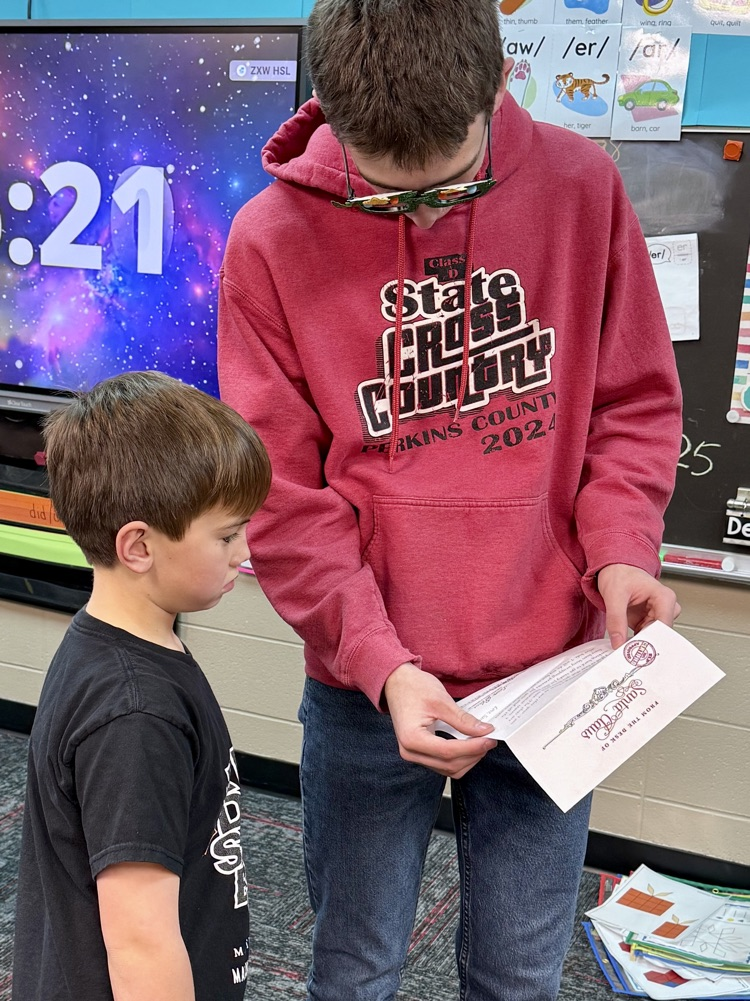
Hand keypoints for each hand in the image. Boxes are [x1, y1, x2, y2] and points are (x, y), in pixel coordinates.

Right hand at [383, 663, 496, 778]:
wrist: (397, 682)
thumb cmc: (413, 687)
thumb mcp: (441, 701)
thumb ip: (463, 720)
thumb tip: (484, 731)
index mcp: (412, 739)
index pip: (448, 752)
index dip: (473, 747)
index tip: (490, 739)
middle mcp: (410, 752)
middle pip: (449, 764)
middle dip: (473, 754)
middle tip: (490, 739)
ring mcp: (413, 754)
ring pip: (447, 769)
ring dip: (467, 759)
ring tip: (481, 742)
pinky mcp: (419, 753)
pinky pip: (442, 764)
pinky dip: (459, 758)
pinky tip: (469, 745)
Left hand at [596, 563, 680, 648]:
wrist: (613, 568)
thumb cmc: (619, 573)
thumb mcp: (614, 595)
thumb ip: (615, 620)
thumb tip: (618, 642)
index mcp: (664, 597)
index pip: (664, 627)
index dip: (652, 640)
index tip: (639, 652)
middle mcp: (664, 607)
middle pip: (661, 635)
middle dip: (646, 644)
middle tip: (631, 654)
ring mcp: (656, 615)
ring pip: (653, 638)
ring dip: (640, 645)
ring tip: (627, 651)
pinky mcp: (646, 621)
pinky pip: (644, 637)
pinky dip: (635, 642)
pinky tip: (626, 646)